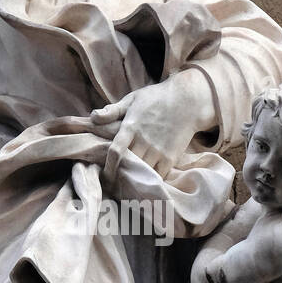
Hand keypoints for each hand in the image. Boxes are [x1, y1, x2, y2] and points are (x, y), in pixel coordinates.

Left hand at [91, 69, 216, 179]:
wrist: (188, 101)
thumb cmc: (157, 97)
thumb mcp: (133, 98)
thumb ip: (113, 110)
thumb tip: (93, 117)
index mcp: (131, 127)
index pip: (115, 150)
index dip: (108, 166)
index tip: (105, 175)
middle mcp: (144, 141)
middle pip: (128, 165)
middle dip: (120, 175)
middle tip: (115, 182)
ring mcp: (158, 150)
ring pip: (142, 172)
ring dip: (135, 179)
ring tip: (129, 184)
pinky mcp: (171, 157)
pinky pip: (158, 175)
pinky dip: (151, 180)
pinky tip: (146, 180)